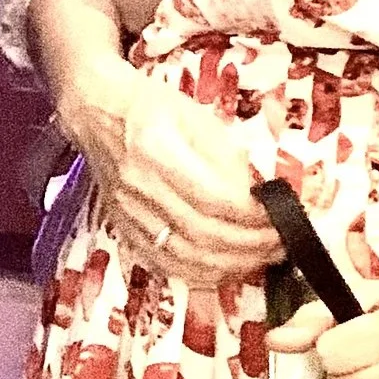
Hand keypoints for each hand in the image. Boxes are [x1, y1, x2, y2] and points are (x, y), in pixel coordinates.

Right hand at [68, 67, 279, 286]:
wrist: (96, 111)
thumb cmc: (150, 105)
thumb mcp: (198, 117)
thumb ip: (228, 159)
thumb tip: (257, 198)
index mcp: (158, 150)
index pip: (214, 198)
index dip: (254, 217)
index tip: (282, 216)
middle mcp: (140, 187)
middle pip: (203, 235)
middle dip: (252, 246)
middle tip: (283, 243)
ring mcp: (128, 213)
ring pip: (184, 258)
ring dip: (231, 266)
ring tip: (262, 259)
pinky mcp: (123, 228)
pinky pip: (164, 264)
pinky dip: (200, 274)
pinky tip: (225, 269)